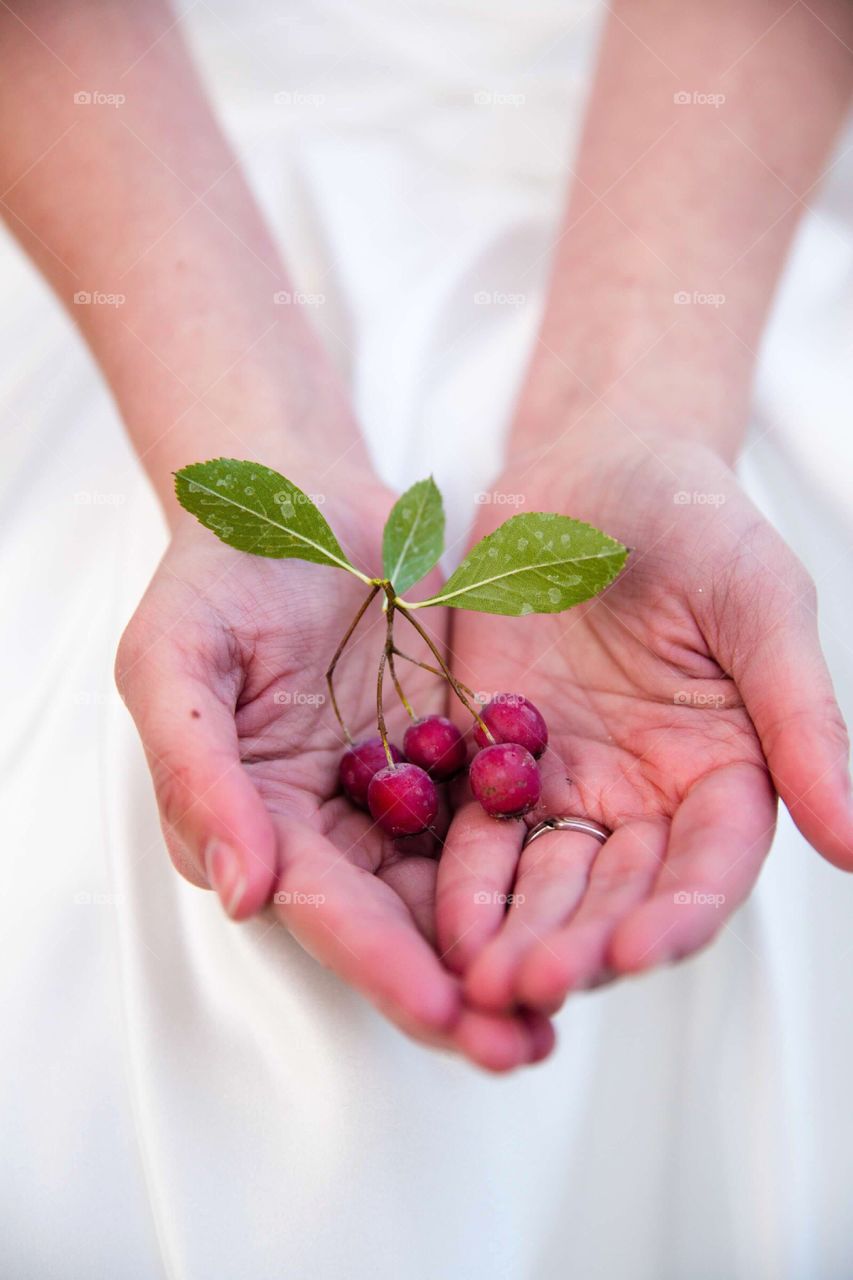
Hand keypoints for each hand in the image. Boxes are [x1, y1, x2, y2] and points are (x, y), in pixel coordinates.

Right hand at [116, 471, 553, 1069]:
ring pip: (458, 887)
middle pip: (398, 921)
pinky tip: (596, 902)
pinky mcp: (458, 754)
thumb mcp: (177, 659)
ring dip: (511, 946)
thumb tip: (240, 893)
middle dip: (457, 989)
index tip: (444, 1012)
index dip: (379, 963)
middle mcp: (331, 824)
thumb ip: (198, 772)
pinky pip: (502, 814)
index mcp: (258, 817)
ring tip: (573, 997)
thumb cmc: (219, 573)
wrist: (301, 502)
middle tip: (523, 1047)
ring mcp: (399, 792)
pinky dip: (542, 863)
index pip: (322, 906)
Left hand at [436, 432, 852, 1013]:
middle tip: (528, 989)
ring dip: (513, 933)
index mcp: (725, 770)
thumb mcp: (759, 606)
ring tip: (475, 983)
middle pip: (617, 893)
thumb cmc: (696, 519)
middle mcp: (648, 795)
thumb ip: (801, 721)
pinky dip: (461, 875)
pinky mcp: (493, 758)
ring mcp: (568, 782)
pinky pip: (476, 828)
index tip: (633, 955)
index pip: (708, 867)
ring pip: (544, 880)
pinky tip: (437, 923)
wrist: (591, 466)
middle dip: (577, 945)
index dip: (675, 916)